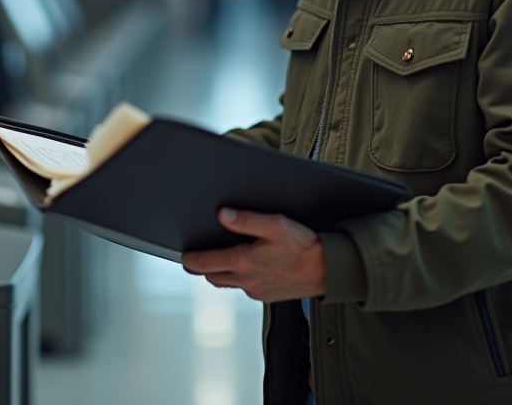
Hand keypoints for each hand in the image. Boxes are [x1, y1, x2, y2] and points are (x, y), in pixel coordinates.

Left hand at [180, 208, 325, 301]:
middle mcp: (247, 280)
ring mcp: (256, 291)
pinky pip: (244, 288)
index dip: (191, 259)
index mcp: (244, 262)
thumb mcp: (276, 225)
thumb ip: (247, 220)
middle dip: (203, 267)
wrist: (327, 270)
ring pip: (227, 283)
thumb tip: (223, 216)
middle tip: (197, 258)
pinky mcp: (266, 296)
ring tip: (218, 262)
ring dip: (220, 273)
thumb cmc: (304, 247)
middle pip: (213, 276)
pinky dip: (238, 279)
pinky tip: (246, 269)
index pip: (206, 263)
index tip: (184, 256)